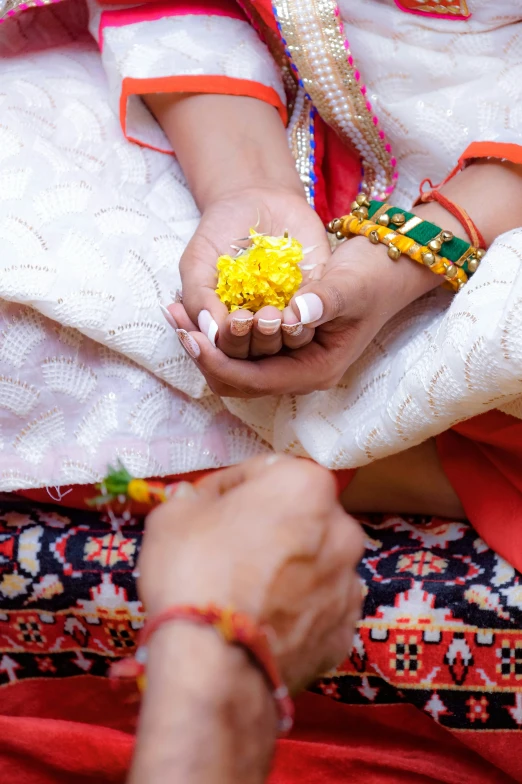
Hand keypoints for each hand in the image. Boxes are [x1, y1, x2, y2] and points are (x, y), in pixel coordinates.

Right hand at [138, 456, 363, 691]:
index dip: (228, 488)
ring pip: (311, 562)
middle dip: (265, 527)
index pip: (262, 472)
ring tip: (245, 592)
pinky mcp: (345, 631)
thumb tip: (202, 503)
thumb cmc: (195, 572)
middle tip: (225, 549)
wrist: (215, 666)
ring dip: (285, 568)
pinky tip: (262, 623)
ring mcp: (349, 583)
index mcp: (306, 486)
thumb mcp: (173, 514)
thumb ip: (195, 497)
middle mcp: (342, 528)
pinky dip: (295, 610)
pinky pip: (316, 608)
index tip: (205, 507)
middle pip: (296, 517)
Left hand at [168, 233, 440, 396]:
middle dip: (204, 355)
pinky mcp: (280, 345)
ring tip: (176, 312)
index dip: (219, 361)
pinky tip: (194, 307)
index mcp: (315, 370)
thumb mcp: (352, 285)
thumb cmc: (373, 277)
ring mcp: (289, 361)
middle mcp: (298, 373)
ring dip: (205, 343)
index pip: (255, 380)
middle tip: (176, 321)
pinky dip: (215, 330)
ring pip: (234, 366)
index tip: (190, 335)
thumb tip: (295, 314)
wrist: (388, 268)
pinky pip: (239, 347)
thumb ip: (326, 300)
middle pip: (237, 381)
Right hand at [177, 187, 330, 358]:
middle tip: (253, 319)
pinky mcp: (316, 296)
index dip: (225, 344)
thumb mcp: (197, 261)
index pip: (226, 351)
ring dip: (283, 333)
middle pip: (258, 352)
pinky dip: (308, 312)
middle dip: (256, 340)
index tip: (228, 324)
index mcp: (228, 327)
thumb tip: (208, 331)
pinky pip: (316, 313)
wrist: (256, 199)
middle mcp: (259, 327)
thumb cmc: (219, 233)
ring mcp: (289, 313)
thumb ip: (198, 296)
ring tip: (274, 316)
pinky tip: (301, 306)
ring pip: (290, 339)